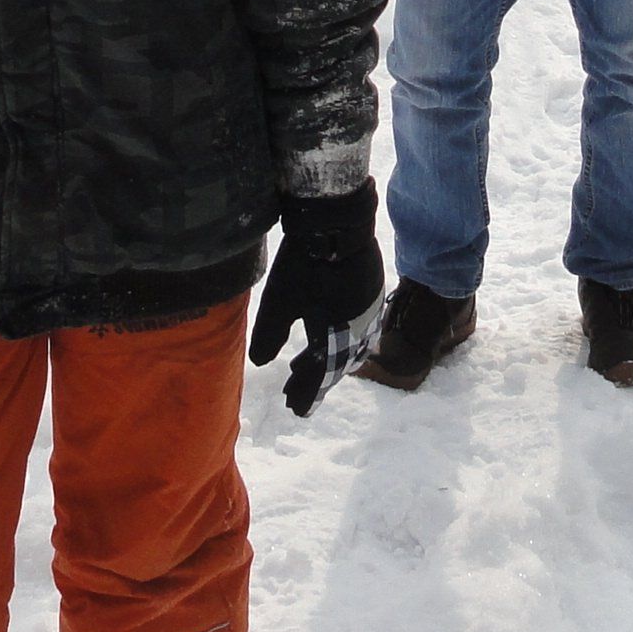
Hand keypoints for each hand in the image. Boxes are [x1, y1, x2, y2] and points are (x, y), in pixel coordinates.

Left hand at [250, 180, 383, 415]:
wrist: (338, 222)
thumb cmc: (304, 265)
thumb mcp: (279, 302)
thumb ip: (269, 336)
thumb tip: (261, 364)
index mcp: (335, 337)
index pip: (319, 375)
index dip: (305, 393)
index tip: (295, 409)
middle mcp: (357, 330)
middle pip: (336, 364)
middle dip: (314, 379)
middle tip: (294, 393)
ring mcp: (368, 311)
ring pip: (350, 347)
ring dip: (328, 360)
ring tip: (308, 366)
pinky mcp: (371, 293)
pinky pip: (359, 328)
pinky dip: (342, 338)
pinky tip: (331, 333)